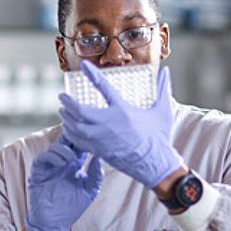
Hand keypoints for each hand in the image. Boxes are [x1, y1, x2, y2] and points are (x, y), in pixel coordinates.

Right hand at [25, 136, 103, 230]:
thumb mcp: (89, 191)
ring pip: (55, 147)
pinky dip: (52, 157)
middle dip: (73, 138)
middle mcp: (62, 162)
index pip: (79, 146)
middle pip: (66, 142)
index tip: (94, 138)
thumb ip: (96, 176)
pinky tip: (62, 163)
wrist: (54, 223)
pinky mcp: (39, 172)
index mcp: (74, 165)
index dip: (85, 140)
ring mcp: (50, 166)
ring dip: (64, 150)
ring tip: (73, 158)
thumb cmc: (71, 207)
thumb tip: (99, 158)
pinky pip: (43, 158)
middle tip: (80, 137)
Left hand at [58, 60, 183, 188]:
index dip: (92, 74)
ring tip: (62, 111)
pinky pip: (79, 141)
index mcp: (123, 111)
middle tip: (62, 96)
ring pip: (76, 127)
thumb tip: (167, 72)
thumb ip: (163, 89)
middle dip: (68, 103)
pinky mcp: (99, 150)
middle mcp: (110, 124)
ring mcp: (103, 138)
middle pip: (80, 111)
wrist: (155, 164)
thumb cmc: (159, 138)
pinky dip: (71, 133)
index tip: (83, 65)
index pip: (104, 87)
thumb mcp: (163, 111)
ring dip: (67, 118)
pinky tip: (69, 128)